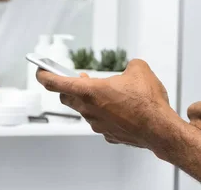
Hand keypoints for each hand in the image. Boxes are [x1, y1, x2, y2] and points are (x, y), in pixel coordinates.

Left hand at [36, 59, 176, 149]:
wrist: (160, 129)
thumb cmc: (147, 103)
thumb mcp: (139, 69)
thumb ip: (129, 65)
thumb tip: (131, 68)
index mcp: (90, 91)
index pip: (56, 83)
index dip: (45, 76)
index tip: (40, 71)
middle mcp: (89, 109)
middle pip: (66, 98)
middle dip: (67, 87)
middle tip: (75, 78)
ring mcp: (97, 124)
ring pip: (84, 110)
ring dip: (89, 100)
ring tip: (104, 92)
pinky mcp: (108, 134)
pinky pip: (100, 121)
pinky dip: (105, 113)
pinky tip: (118, 108)